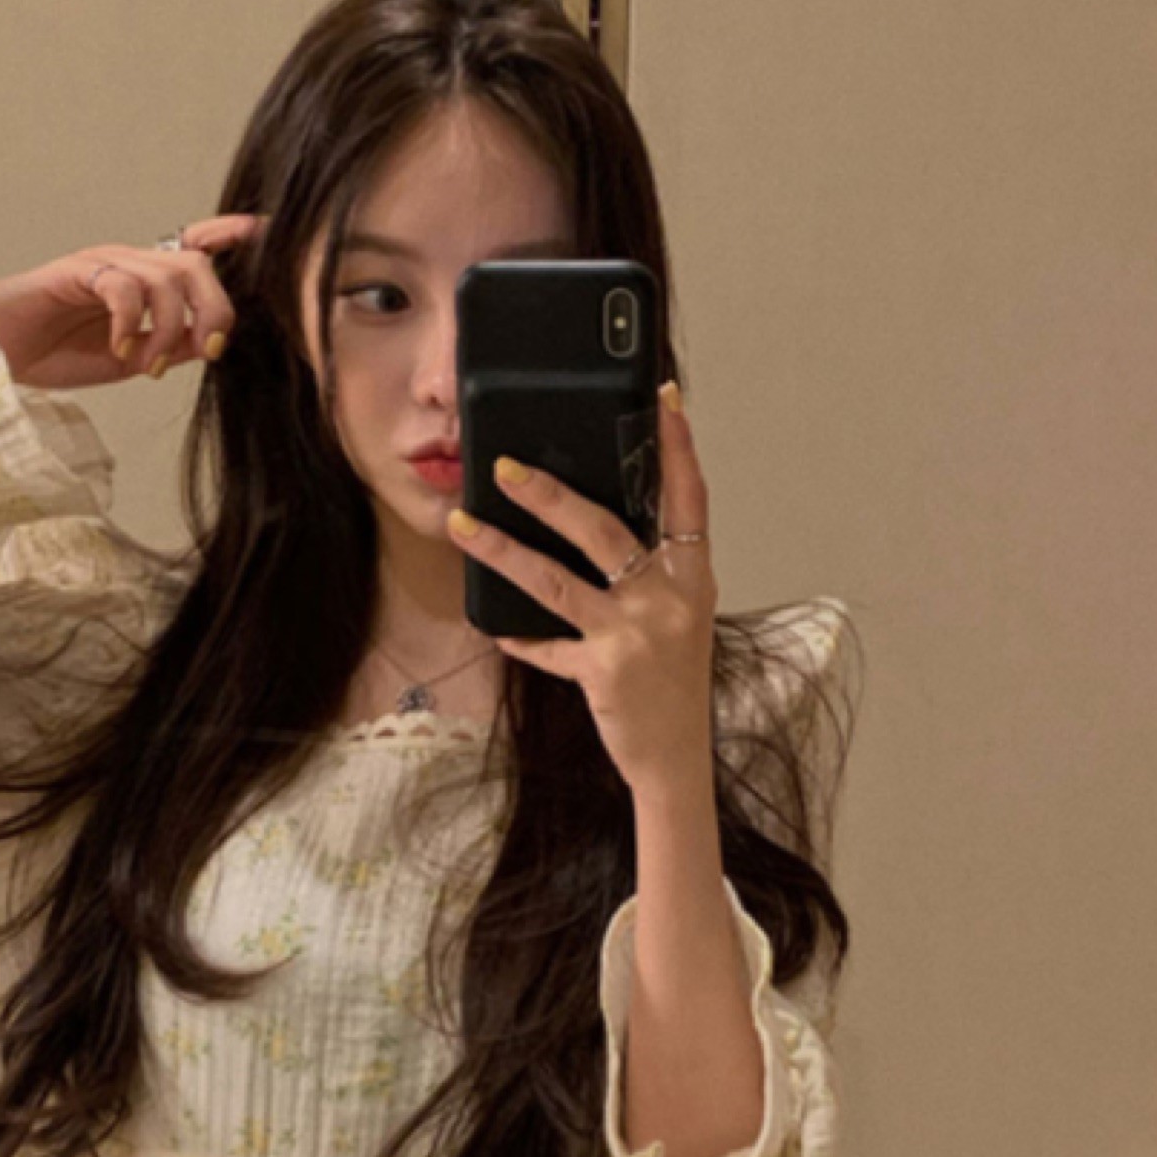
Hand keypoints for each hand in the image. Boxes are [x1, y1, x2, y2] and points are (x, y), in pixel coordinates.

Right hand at [0, 212, 270, 390]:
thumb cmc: (58, 354)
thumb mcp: (130, 359)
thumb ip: (171, 347)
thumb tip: (214, 341)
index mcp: (147, 280)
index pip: (199, 249)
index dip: (234, 238)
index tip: (270, 233)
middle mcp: (129, 262)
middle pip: (197, 263)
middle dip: (215, 309)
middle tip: (206, 350)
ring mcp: (103, 262)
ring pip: (167, 277)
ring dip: (170, 329)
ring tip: (146, 364)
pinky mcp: (75, 271)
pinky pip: (122, 286)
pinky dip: (130, 322)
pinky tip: (119, 349)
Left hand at [447, 382, 716, 795]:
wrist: (677, 758)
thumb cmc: (674, 682)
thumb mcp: (679, 615)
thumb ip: (653, 569)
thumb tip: (601, 518)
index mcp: (693, 576)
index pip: (687, 496)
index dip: (676, 446)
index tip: (661, 398)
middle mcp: (667, 598)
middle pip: (602, 529)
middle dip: (550, 494)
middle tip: (505, 466)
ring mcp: (634, 634)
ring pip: (556, 581)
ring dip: (503, 551)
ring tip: (463, 524)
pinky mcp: (602, 671)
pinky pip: (547, 646)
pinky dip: (519, 636)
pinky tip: (492, 626)